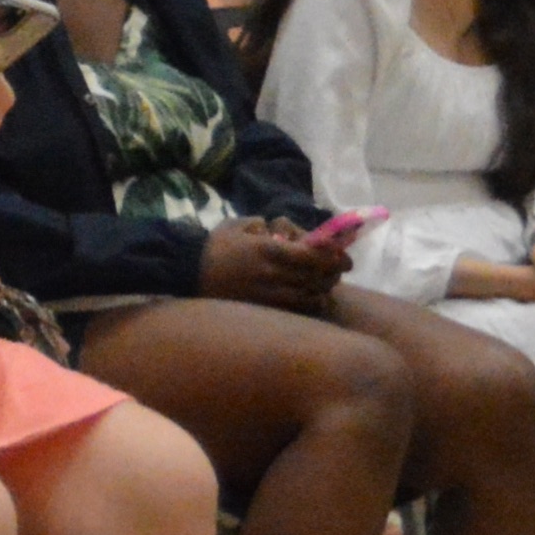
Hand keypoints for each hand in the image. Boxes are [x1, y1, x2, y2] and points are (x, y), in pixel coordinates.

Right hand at [197, 220, 349, 314]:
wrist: (189, 274)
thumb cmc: (214, 247)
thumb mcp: (237, 225)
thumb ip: (261, 225)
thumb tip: (277, 228)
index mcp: (269, 250)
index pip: (314, 255)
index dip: (334, 257)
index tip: (345, 257)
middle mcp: (274, 274)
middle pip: (317, 277)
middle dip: (333, 273)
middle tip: (340, 269)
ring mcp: (271, 295)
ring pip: (311, 295)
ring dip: (324, 289)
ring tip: (327, 284)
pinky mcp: (266, 309)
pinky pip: (298, 309)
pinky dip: (311, 304)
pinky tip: (311, 299)